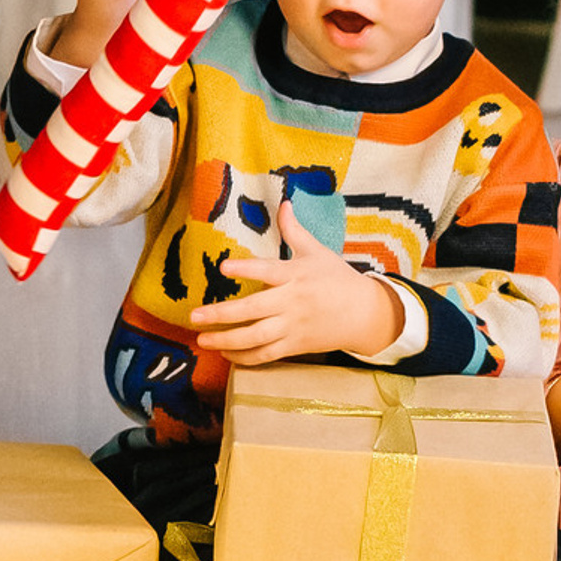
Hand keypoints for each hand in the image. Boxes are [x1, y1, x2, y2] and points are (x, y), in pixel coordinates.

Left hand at [191, 201, 400, 366]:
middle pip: (253, 309)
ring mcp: (293, 326)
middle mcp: (291, 302)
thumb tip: (283, 203)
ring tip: (201, 339)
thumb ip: (294, 231)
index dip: (245, 269)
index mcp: (295, 275)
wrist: (366, 314)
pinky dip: (245, 357)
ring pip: (255, 337)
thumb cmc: (338, 279)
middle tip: (194, 315)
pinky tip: (225, 353)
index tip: (223, 267)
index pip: (267, 271)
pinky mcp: (295, 346)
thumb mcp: (317, 252)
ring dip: (226, 340)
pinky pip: (267, 354)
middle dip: (222, 314)